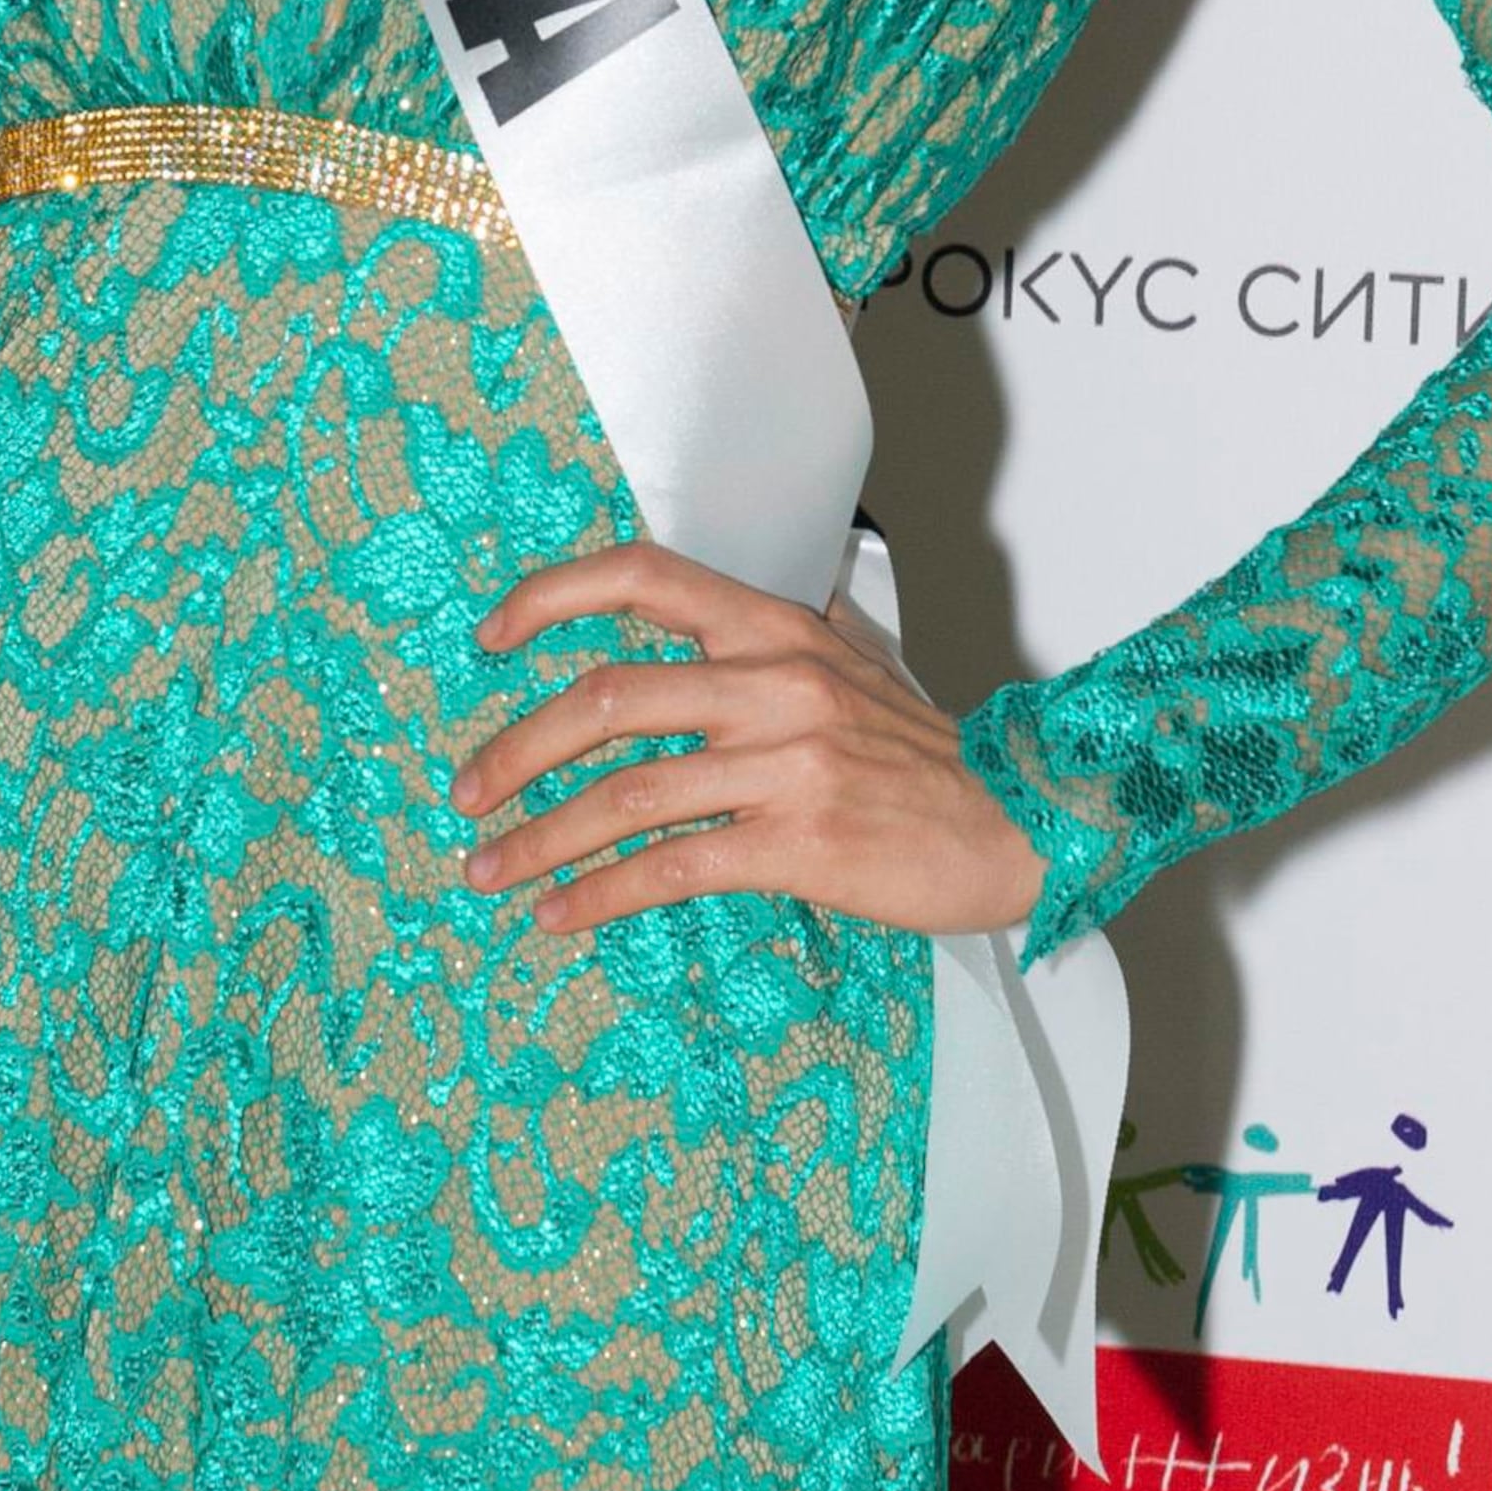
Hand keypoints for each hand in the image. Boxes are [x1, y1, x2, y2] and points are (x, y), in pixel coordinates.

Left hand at [450, 540, 1046, 944]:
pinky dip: (598, 894)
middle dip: (515, 751)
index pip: (642, 576)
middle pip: (604, 697)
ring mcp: (785, 762)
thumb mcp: (856, 662)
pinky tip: (559, 915)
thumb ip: (782, 634)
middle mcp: (773, 680)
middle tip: (467, 794)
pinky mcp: (798, 842)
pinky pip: (669, 865)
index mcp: (776, 626)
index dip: (550, 598)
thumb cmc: (932, 754)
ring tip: (488, 870)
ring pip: (623, 792)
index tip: (491, 637)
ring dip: (536, 836)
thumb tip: (707, 612)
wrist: (1024, 821)